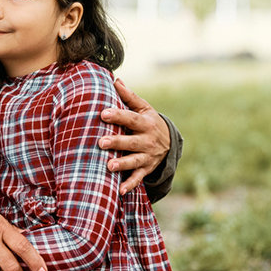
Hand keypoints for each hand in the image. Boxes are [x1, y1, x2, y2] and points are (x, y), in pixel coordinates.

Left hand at [100, 78, 170, 194]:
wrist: (170, 142)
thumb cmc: (148, 121)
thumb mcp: (144, 108)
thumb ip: (129, 96)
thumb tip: (115, 80)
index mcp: (145, 123)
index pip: (130, 118)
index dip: (117, 116)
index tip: (103, 114)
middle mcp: (147, 140)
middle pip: (131, 141)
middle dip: (117, 142)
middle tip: (101, 142)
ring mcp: (147, 156)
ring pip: (134, 161)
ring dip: (122, 164)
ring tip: (109, 166)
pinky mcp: (146, 168)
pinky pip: (138, 178)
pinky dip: (130, 185)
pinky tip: (120, 190)